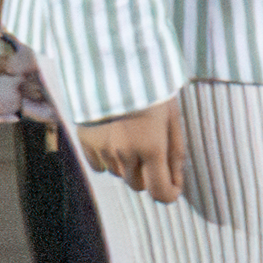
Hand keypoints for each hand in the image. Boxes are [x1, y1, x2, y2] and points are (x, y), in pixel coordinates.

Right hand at [71, 98, 185, 202]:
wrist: (115, 68)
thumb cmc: (153, 91)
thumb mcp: (173, 118)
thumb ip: (175, 152)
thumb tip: (177, 181)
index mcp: (152, 147)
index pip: (159, 191)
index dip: (169, 193)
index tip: (173, 187)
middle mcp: (125, 153)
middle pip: (138, 184)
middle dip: (149, 176)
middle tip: (153, 153)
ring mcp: (103, 149)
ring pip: (119, 174)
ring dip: (129, 165)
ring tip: (133, 137)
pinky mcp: (85, 142)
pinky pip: (99, 165)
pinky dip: (108, 160)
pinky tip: (114, 139)